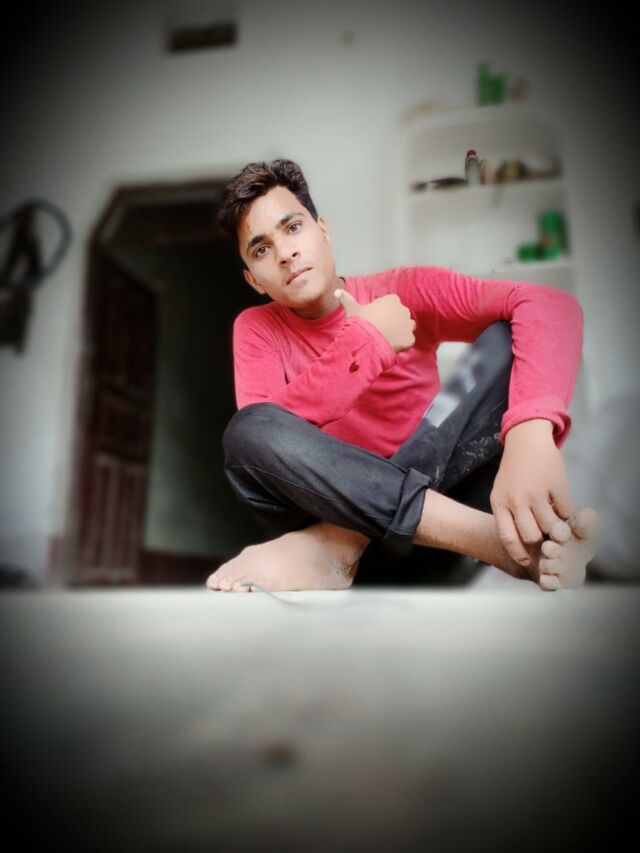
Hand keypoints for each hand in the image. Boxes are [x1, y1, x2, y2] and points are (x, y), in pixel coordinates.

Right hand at [335, 289, 414, 352]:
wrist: (368, 341)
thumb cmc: (362, 322)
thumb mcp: (353, 309)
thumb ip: (347, 299)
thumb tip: (337, 291)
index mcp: (392, 300)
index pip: (389, 303)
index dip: (381, 311)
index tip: (373, 318)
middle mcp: (404, 310)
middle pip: (399, 314)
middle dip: (392, 319)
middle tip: (379, 329)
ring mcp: (408, 325)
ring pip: (407, 326)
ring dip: (400, 330)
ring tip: (387, 337)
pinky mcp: (410, 339)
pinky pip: (407, 340)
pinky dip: (402, 343)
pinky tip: (391, 346)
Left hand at [490, 419, 574, 570]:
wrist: (526, 441)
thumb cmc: (514, 471)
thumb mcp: (502, 492)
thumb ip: (508, 516)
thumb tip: (522, 546)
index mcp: (500, 503)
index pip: (507, 537)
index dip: (518, 554)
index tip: (527, 562)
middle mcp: (516, 499)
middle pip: (531, 536)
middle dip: (541, 542)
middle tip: (548, 541)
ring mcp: (536, 491)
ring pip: (550, 526)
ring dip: (557, 530)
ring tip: (557, 526)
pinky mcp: (555, 484)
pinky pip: (566, 511)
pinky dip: (567, 514)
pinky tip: (564, 509)